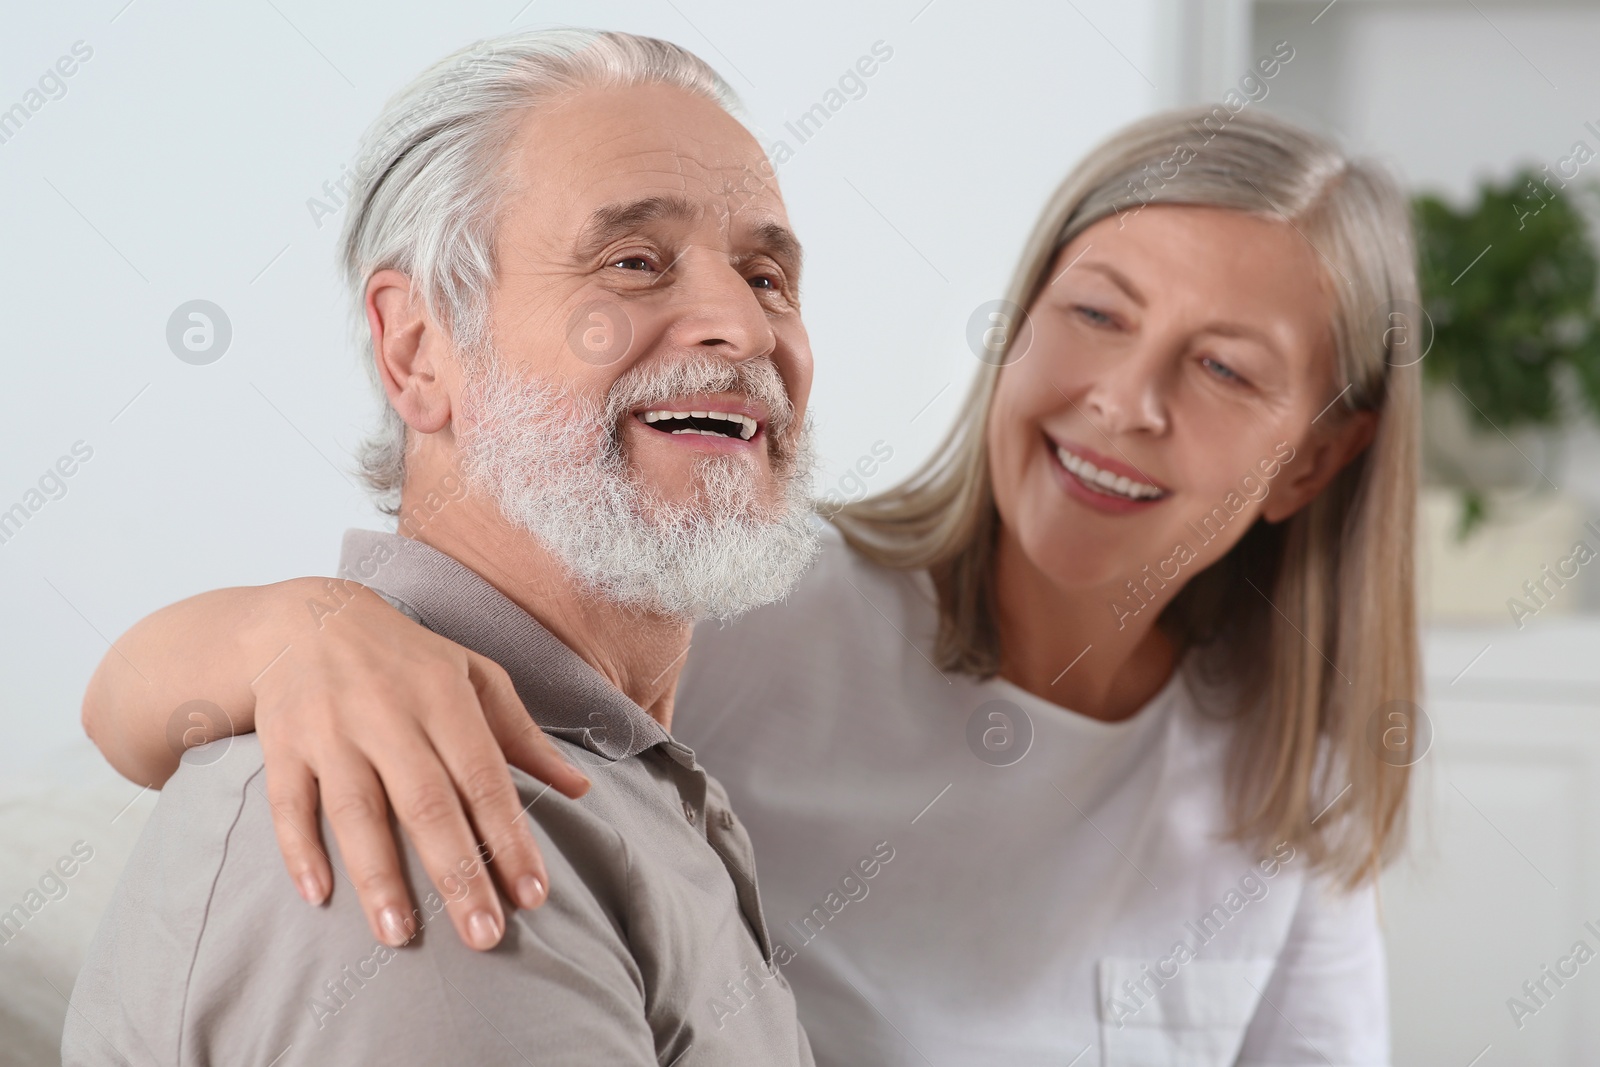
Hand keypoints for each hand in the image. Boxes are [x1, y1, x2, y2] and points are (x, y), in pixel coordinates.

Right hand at [246, 578, 590, 950]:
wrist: (309, 619)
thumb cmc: (409, 659)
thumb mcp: (476, 678)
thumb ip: (523, 737)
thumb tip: (579, 789)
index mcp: (445, 698)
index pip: (485, 779)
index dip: (509, 838)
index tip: (533, 895)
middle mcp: (389, 714)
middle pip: (427, 804)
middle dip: (457, 874)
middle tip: (483, 936)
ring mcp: (331, 730)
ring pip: (357, 810)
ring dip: (378, 875)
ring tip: (399, 934)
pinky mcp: (282, 744)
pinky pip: (288, 803)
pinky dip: (299, 849)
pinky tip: (318, 896)